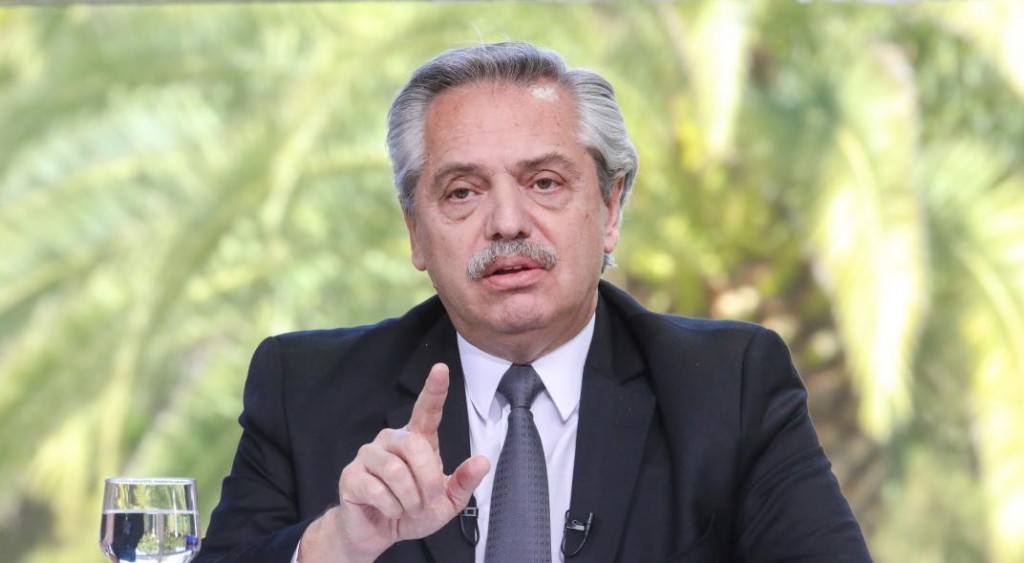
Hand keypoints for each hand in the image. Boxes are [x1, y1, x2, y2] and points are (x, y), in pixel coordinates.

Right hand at [299, 363, 489, 562]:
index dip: (434, 390)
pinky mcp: (352, 475)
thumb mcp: (446, 502)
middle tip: (428, 503)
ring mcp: (369, 455)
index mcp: (417, 440)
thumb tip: (482, 461)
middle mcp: (392, 440)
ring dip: (410, 499)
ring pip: (396, 471)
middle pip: (415, 447)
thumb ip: (464, 482)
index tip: (441, 369)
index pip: (427, 410)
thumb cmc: (413, 512)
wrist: (377, 534)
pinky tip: (389, 510)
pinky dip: (391, 508)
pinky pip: (378, 489)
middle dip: (428, 481)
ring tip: (409, 509)